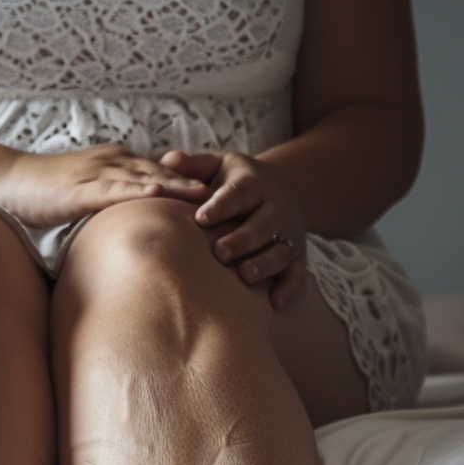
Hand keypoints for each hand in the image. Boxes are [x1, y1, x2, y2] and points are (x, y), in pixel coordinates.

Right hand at [0, 145, 210, 229]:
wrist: (6, 183)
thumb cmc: (43, 196)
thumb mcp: (85, 201)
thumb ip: (111, 210)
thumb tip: (134, 232)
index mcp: (115, 166)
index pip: (160, 174)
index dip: (190, 183)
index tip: (220, 195)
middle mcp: (111, 163)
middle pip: (161, 172)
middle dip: (193, 182)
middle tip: (227, 194)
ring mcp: (96, 172)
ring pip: (143, 176)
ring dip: (175, 185)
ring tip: (206, 195)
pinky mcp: (79, 187)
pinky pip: (112, 187)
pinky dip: (137, 189)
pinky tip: (157, 193)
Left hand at [160, 150, 305, 308]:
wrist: (279, 190)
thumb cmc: (234, 181)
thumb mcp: (218, 166)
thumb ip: (194, 166)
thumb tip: (167, 160)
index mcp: (253, 184)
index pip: (239, 192)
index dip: (222, 205)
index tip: (201, 218)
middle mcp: (275, 208)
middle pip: (263, 224)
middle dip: (243, 238)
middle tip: (219, 252)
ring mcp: (287, 234)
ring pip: (281, 250)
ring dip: (265, 264)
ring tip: (244, 276)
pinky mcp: (296, 256)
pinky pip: (296, 274)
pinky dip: (288, 289)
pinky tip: (274, 304)